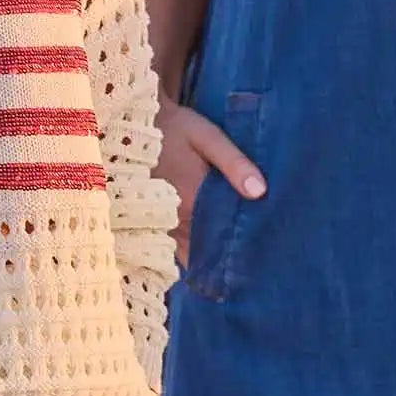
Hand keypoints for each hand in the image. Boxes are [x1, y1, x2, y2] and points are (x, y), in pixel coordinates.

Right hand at [156, 97, 265, 267]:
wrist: (133, 122)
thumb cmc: (175, 129)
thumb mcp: (208, 137)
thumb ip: (234, 164)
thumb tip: (260, 192)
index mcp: (194, 199)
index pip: (224, 235)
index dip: (242, 249)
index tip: (263, 257)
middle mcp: (176, 217)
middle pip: (207, 249)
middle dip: (227, 258)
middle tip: (252, 270)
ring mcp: (161, 221)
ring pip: (188, 252)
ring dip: (207, 260)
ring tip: (232, 272)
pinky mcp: (150, 220)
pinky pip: (171, 248)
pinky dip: (188, 256)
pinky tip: (202, 261)